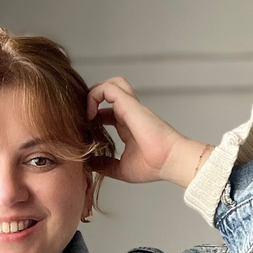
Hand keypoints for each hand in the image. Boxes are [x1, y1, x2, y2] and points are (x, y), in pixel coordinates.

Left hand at [86, 77, 213, 188]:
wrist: (169, 161)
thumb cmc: (153, 166)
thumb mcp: (121, 169)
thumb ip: (105, 165)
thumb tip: (89, 166)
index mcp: (127, 127)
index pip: (107, 113)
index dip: (93, 118)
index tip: (84, 132)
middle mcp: (129, 114)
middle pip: (109, 94)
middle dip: (92, 102)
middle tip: (83, 120)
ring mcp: (130, 107)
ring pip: (112, 84)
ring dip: (95, 92)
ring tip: (88, 112)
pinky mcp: (129, 104)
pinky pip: (108, 88)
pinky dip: (94, 96)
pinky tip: (91, 114)